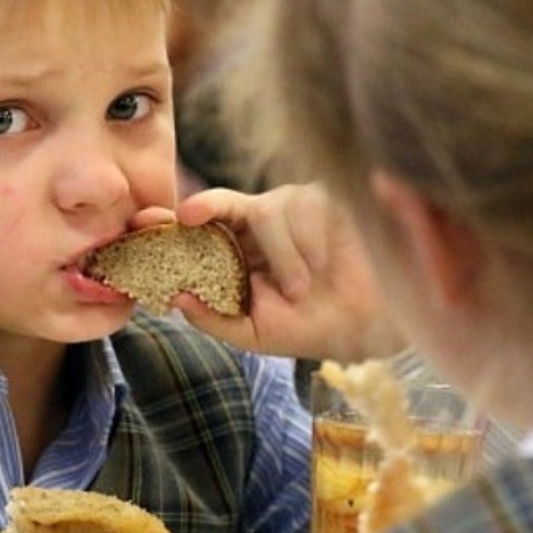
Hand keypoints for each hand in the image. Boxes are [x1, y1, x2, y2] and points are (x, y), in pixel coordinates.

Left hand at [171, 183, 403, 361]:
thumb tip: (176, 300)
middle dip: (206, 206)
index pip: (203, 226)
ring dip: (282, 257)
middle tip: (190, 216)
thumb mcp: (255, 332)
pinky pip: (306, 208)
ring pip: (267, 212)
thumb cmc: (309, 327)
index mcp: (238, 249)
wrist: (367, 326)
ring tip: (300, 289)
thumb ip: (214, 318)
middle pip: (225, 202)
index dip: (180, 219)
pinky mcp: (325, 200)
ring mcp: (292, 207)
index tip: (164, 220)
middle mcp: (260, 222)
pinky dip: (310, 244)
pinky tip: (324, 265)